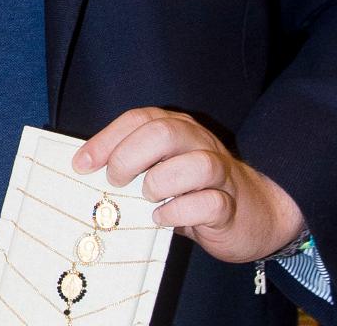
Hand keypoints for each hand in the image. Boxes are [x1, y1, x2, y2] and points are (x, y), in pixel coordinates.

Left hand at [73, 108, 305, 263]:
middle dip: (129, 156)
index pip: (137, 119)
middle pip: (163, 133)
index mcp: (175, 127)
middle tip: (116, 180)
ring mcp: (220, 172)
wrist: (255, 214)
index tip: (81, 164)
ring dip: (160, 182)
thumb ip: (133, 163)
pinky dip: (179, 211)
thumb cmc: (193, 191)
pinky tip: (163, 217)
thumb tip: (86, 171)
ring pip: (196, 164)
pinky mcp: (231, 205)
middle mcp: (198, 142)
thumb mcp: (160, 168)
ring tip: (147, 198)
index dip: (105, 139)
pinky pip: (209, 203)